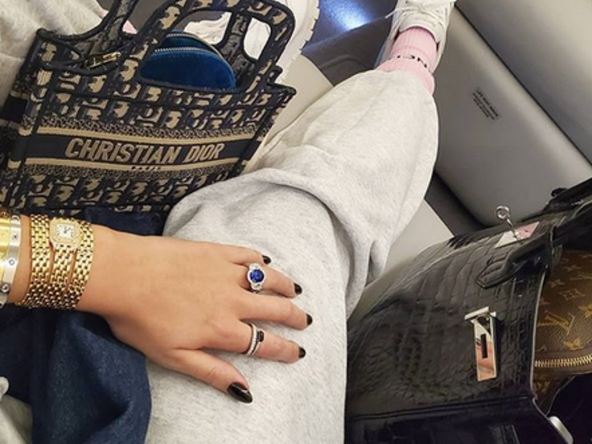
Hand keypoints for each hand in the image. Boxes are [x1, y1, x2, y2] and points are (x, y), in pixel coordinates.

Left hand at [78, 226, 310, 402]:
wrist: (121, 274)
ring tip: (296, 292)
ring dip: (285, 287)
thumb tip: (244, 390)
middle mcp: (232, 300)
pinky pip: (247, 255)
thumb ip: (212, 371)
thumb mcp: (173, 357)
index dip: (285, 349)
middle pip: (274, 309)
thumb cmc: (140, 319)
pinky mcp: (215, 251)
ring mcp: (225, 272)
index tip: (298, 352)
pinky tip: (266, 262)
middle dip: (294, 317)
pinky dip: (261, 260)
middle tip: (305, 320)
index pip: (264, 342)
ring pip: (267, 280)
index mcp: (222, 329)